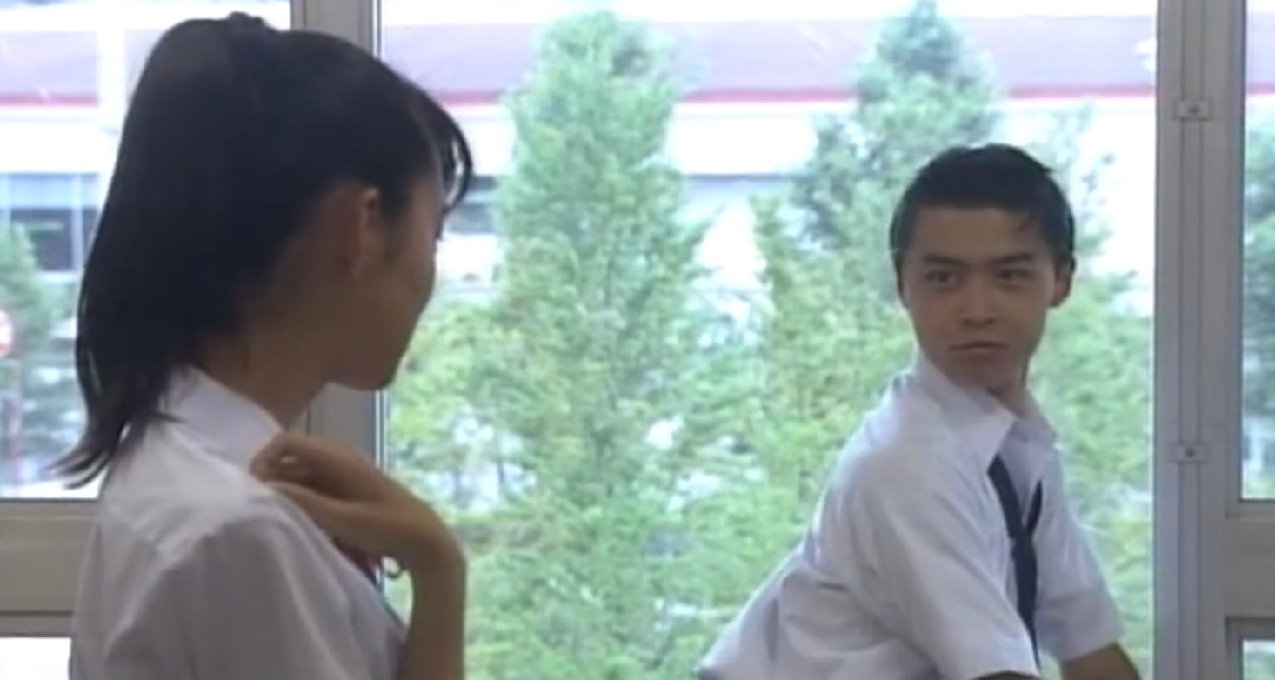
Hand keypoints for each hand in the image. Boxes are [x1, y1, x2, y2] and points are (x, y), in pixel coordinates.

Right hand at [250, 432, 463, 575]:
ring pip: (302, 476)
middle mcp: (340, 458)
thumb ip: (305, 502)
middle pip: (291, 460)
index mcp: (338, 456)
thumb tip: (266, 488)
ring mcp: (344, 474)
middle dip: (273, 481)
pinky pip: (315, 488)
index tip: (254, 489)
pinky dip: (303, 501)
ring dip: (288, 494)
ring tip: (279, 521)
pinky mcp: (348, 490)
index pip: (286, 442)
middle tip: (261, 510)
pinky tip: (302, 524)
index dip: (263, 460)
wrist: (425, 541)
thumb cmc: (387, 528)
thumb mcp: (343, 519)